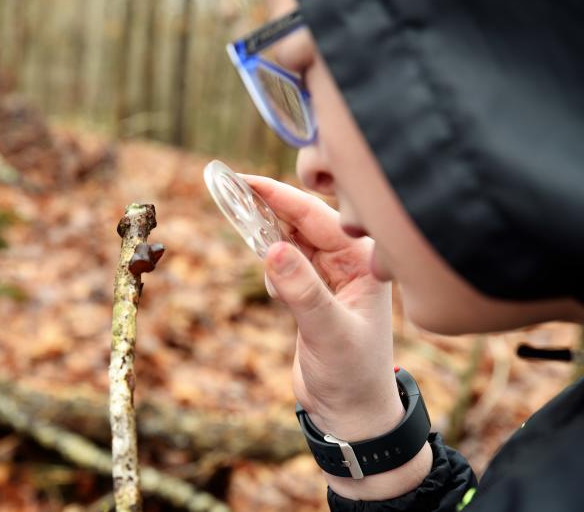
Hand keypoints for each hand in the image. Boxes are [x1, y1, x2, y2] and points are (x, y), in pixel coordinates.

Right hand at [245, 175, 430, 499]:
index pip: (317, 217)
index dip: (279, 196)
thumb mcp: (328, 333)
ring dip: (265, 238)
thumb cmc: (353, 375)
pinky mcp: (312, 292)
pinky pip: (284, 265)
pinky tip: (277, 293)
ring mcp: (329, 276)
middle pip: (301, 221)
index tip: (244, 181)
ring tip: (246, 236)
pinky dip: (272, 270)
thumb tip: (272, 249)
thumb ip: (303, 292)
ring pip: (289, 241)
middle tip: (231, 192)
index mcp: (363, 261)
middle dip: (267, 209)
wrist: (351, 413)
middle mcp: (348, 262)